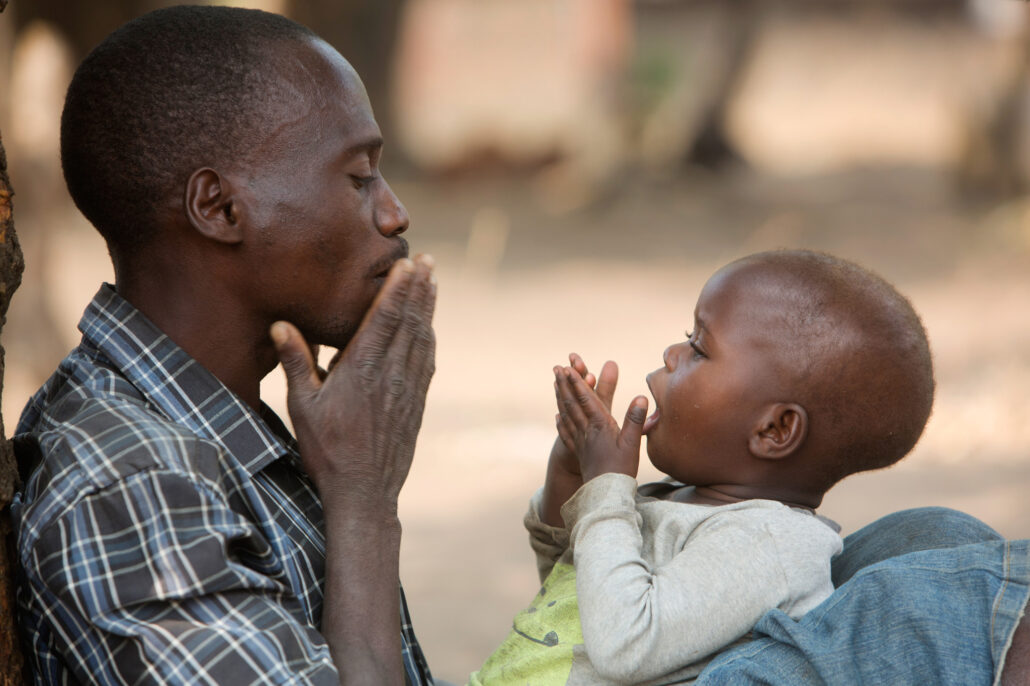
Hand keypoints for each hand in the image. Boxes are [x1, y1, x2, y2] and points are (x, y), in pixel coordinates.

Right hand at [271, 254, 436, 509]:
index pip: (385, 319)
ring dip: (427, 309)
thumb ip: (296, 362)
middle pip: (409, 322)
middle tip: (429, 261)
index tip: (409, 264)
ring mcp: (407, 390)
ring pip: (422, 340)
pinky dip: (428, 339)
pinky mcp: (415, 405)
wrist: (364, 494)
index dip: (398, 288)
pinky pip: (426, 363)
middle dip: (419, 289)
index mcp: (362, 370)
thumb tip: (280, 325)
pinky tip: (428, 329)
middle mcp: (390, 375)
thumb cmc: (326, 451)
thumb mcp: (302, 407)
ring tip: (433, 283)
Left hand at [554, 364, 646, 481]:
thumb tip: (641, 397)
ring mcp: (580, 442)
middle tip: (556, 368)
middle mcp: (586, 431)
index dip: (577, 383)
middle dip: (564, 385)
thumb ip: (635, 420)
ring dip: (561, 398)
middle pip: (572, 404)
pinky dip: (561, 422)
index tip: (568, 368)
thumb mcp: (631, 443)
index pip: (585, 400)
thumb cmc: (621, 469)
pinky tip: (557, 417)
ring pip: (567, 415)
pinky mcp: (579, 452)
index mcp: (599, 426)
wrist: (605, 495)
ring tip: (555, 384)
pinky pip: (567, 433)